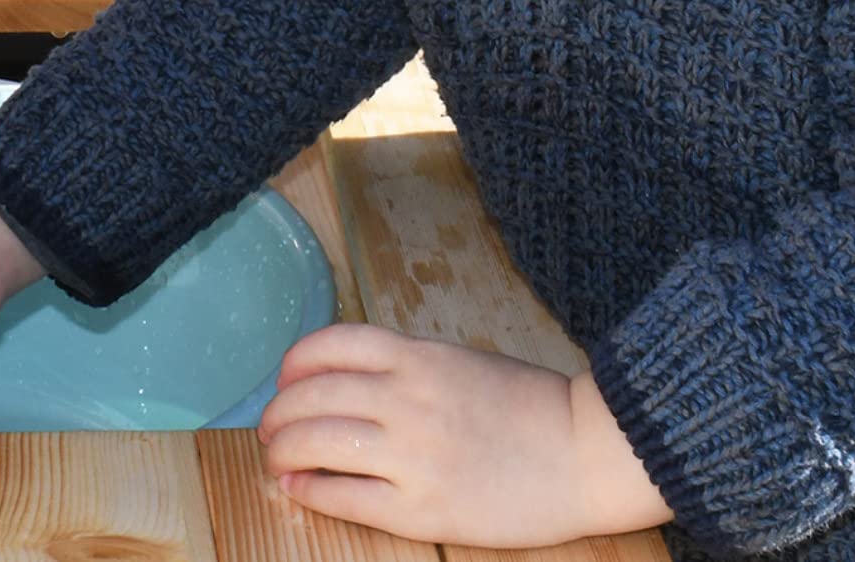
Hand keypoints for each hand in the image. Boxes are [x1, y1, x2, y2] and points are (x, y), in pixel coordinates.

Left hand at [256, 324, 669, 547]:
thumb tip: (349, 381)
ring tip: (276, 458)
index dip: (295, 362)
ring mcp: (414, 454)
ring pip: (318, 443)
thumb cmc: (527, 405)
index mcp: (417, 358)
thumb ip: (406, 367)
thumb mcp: (459, 362)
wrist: (584, 452)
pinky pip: (345, 496)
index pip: (330, 345)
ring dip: (283, 450)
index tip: (285, 378)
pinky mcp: (424, 508)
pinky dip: (310, 490)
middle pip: (313, 395)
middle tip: (270, 426)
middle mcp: (407, 398)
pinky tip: (298, 489)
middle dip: (279, 411)